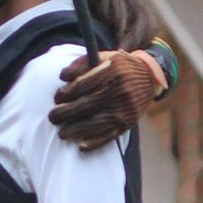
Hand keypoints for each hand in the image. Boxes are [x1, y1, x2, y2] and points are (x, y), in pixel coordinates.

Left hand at [49, 46, 165, 150]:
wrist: (150, 77)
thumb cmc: (120, 67)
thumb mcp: (104, 57)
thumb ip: (82, 63)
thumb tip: (62, 76)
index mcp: (113, 70)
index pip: (83, 85)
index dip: (66, 93)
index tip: (56, 98)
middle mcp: (120, 90)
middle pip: (87, 104)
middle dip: (66, 113)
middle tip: (52, 118)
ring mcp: (126, 108)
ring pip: (97, 122)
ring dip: (76, 130)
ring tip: (62, 134)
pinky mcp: (130, 122)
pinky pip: (111, 134)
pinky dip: (96, 142)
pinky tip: (81, 146)